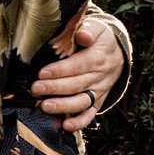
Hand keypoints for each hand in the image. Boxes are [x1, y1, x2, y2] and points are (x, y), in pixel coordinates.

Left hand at [32, 13, 125, 132]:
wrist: (117, 54)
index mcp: (98, 57)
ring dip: (63, 106)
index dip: (60, 70)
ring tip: (45, 107)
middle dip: (55, 88)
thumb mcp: (97, 28)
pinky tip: (64, 126)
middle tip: (36, 89)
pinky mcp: (97, 102)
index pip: (78, 65)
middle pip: (77, 84)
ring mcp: (99, 91)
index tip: (42, 73)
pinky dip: (79, 123)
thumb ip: (88, 30)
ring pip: (82, 102)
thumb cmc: (99, 39)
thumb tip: (82, 35)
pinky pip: (90, 115)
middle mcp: (100, 77)